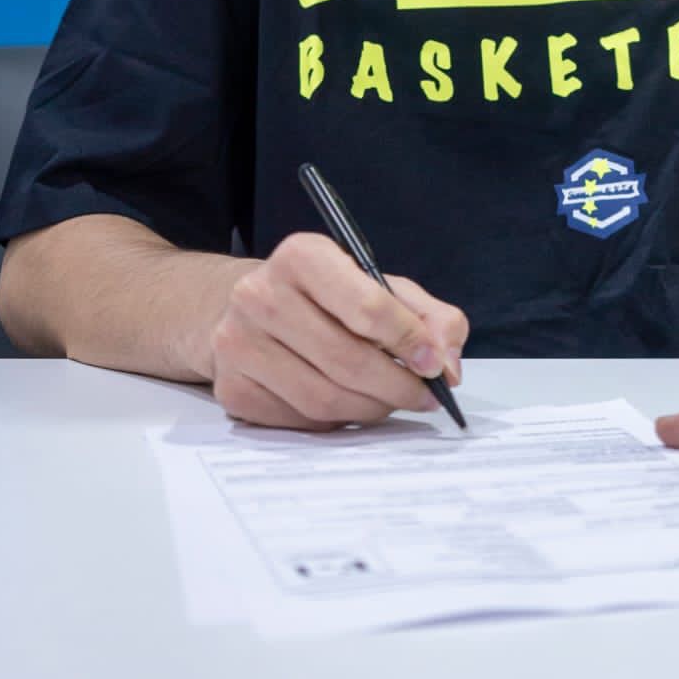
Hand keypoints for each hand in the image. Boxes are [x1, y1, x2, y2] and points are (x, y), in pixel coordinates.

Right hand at [209, 232, 468, 431]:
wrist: (246, 307)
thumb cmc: (324, 295)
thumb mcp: (379, 285)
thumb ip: (428, 316)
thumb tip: (447, 365)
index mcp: (302, 256)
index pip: (366, 306)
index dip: (409, 341)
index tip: (435, 364)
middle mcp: (260, 294)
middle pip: (347, 360)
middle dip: (397, 386)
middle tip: (423, 396)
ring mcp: (238, 344)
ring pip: (324, 399)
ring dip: (370, 409)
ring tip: (389, 401)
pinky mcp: (230, 388)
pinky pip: (299, 421)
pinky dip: (335, 422)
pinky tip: (347, 404)